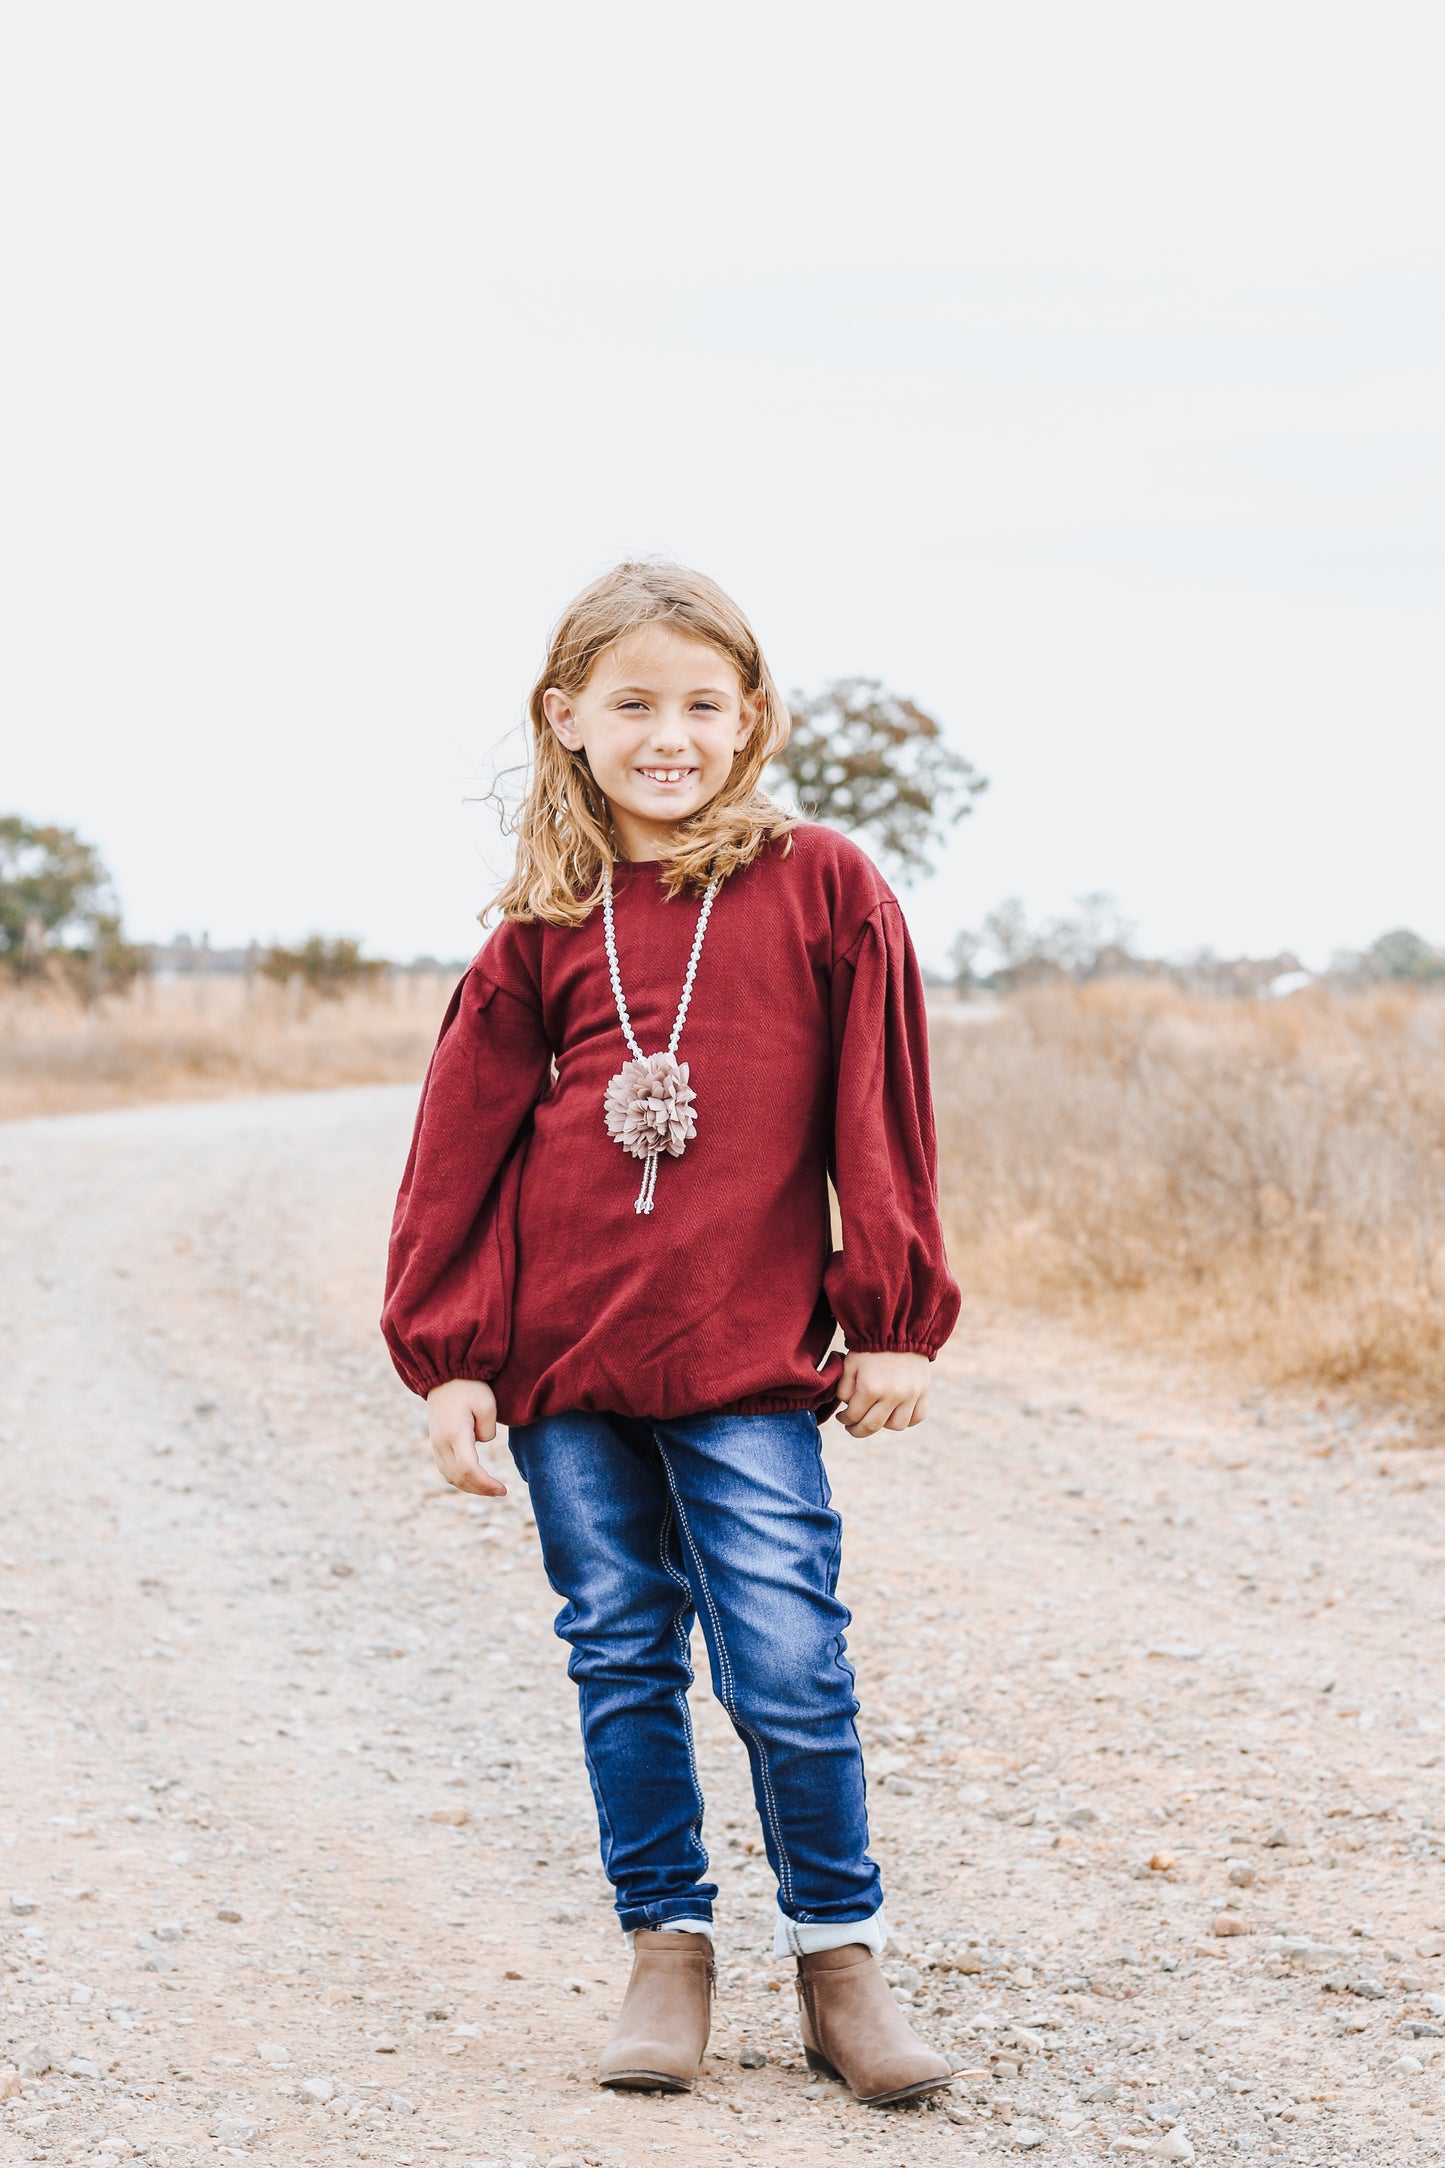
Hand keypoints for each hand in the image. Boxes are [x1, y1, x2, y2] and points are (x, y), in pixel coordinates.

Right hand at [426, 1379, 507, 1495]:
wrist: (444, 1373)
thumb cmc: (469, 1386)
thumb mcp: (487, 1404)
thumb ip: (488, 1430)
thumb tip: (482, 1442)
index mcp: (455, 1434)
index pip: (469, 1470)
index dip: (485, 1484)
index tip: (502, 1489)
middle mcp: (441, 1442)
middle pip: (459, 1478)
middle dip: (480, 1489)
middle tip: (501, 1492)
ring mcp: (436, 1443)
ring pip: (450, 1476)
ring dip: (469, 1486)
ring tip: (489, 1488)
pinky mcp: (435, 1441)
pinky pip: (445, 1469)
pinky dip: (460, 1478)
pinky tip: (474, 1479)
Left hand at [835, 1351, 930, 1437]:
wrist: (899, 1328)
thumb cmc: (870, 1346)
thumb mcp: (849, 1364)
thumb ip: (844, 1389)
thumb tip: (849, 1408)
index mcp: (870, 1388)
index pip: (853, 1416)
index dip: (845, 1420)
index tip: (842, 1418)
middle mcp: (892, 1395)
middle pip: (872, 1426)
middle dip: (858, 1430)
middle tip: (852, 1427)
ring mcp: (910, 1395)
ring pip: (897, 1425)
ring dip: (884, 1424)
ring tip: (877, 1416)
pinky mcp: (924, 1391)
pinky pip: (917, 1417)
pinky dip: (908, 1419)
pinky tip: (896, 1413)